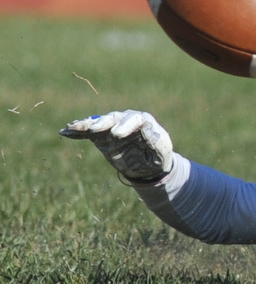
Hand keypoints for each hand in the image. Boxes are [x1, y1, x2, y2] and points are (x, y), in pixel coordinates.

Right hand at [60, 110, 174, 182]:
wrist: (148, 165)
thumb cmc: (158, 156)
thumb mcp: (161, 150)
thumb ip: (155, 140)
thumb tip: (146, 129)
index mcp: (143, 121)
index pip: (134, 119)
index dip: (125, 126)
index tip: (116, 135)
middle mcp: (126, 120)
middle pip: (114, 118)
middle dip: (103, 123)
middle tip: (94, 130)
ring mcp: (112, 127)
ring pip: (98, 123)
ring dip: (86, 124)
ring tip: (72, 126)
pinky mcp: (102, 136)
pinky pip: (88, 132)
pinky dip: (78, 131)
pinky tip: (65, 131)